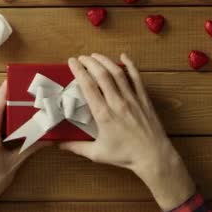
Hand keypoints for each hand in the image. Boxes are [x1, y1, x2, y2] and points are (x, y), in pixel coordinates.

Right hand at [60, 54, 194, 210]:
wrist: (153, 156)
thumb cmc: (125, 156)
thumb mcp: (97, 154)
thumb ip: (76, 147)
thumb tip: (58, 144)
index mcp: (103, 114)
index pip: (88, 86)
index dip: (79, 71)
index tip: (72, 62)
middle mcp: (117, 102)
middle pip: (102, 75)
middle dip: (90, 62)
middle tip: (81, 58)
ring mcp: (132, 98)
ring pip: (117, 73)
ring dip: (105, 61)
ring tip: (95, 55)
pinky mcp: (143, 99)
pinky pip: (136, 77)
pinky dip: (130, 65)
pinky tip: (123, 56)